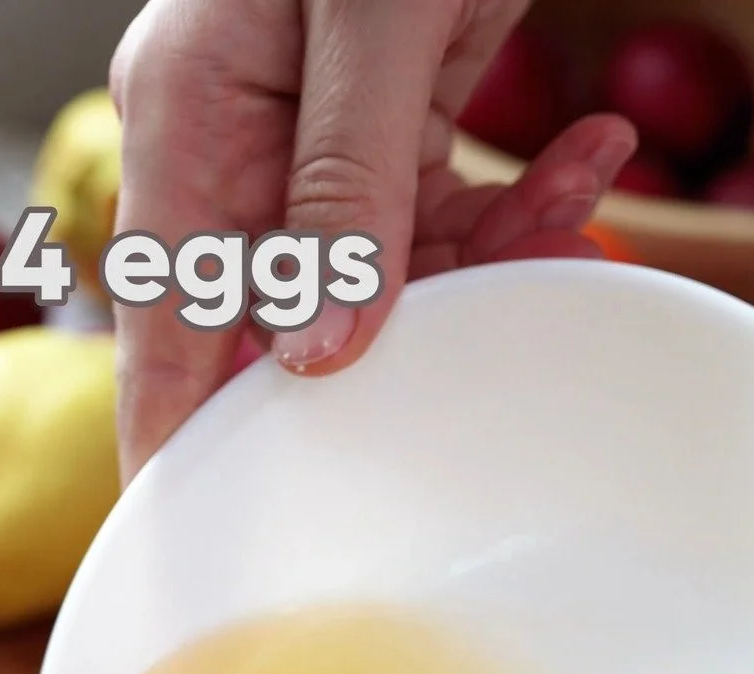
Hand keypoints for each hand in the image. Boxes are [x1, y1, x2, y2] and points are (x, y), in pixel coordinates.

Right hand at [110, 0, 636, 480]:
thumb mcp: (368, 24)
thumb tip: (325, 350)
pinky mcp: (381, 124)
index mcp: (187, 122)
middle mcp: (233, 143)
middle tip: (453, 394)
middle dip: (377, 351)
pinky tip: (589, 150)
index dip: (172, 444)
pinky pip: (437, 210)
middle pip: (282, 312)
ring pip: (379, 273)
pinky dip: (519, 199)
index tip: (184, 542)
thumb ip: (344, 186)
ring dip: (485, 258)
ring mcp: (304, 138)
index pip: (165, 326)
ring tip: (573, 187)